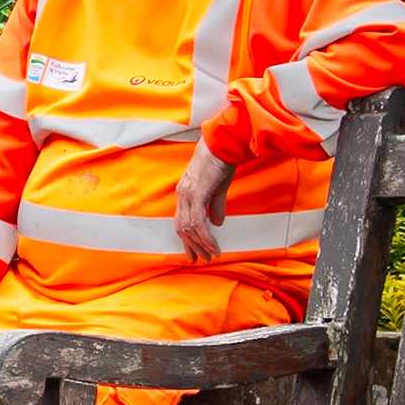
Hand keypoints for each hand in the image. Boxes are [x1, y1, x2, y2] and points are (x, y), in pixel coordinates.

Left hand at [174, 139, 237, 262]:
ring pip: (188, 228)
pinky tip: (213, 246)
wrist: (223, 144)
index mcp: (184, 193)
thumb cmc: (220, 161)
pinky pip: (198, 222)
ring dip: (200, 245)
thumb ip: (215, 206)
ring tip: (210, 256)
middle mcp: (182, 195)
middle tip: (201, 260)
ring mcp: (187, 195)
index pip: (181, 222)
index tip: (194, 253)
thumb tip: (216, 223)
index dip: (187, 239)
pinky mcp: (197, 194)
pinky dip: (205, 237)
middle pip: (181, 228)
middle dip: (191, 246)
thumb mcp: (218, 188)